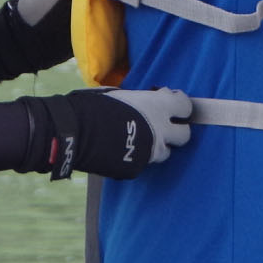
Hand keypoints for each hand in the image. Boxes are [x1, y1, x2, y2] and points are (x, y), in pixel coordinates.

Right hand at [21, 88, 193, 179]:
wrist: (75, 132)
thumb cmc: (95, 106)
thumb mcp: (123, 95)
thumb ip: (144, 99)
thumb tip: (154, 96)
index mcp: (158, 106)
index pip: (186, 107)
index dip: (180, 106)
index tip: (173, 105)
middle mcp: (160, 130)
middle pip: (184, 135)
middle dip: (176, 131)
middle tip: (164, 127)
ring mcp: (150, 152)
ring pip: (165, 153)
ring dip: (158, 147)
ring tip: (140, 140)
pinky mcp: (137, 168)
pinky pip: (144, 163)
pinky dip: (137, 157)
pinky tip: (123, 150)